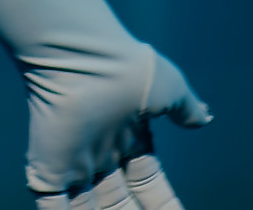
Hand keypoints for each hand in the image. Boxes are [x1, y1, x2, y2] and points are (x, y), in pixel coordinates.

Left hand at [25, 42, 211, 209]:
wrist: (84, 57)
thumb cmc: (126, 69)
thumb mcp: (167, 88)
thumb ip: (184, 107)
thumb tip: (204, 119)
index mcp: (129, 138)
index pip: (148, 186)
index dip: (164, 207)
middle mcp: (101, 154)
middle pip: (120, 206)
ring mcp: (74, 165)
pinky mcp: (48, 173)